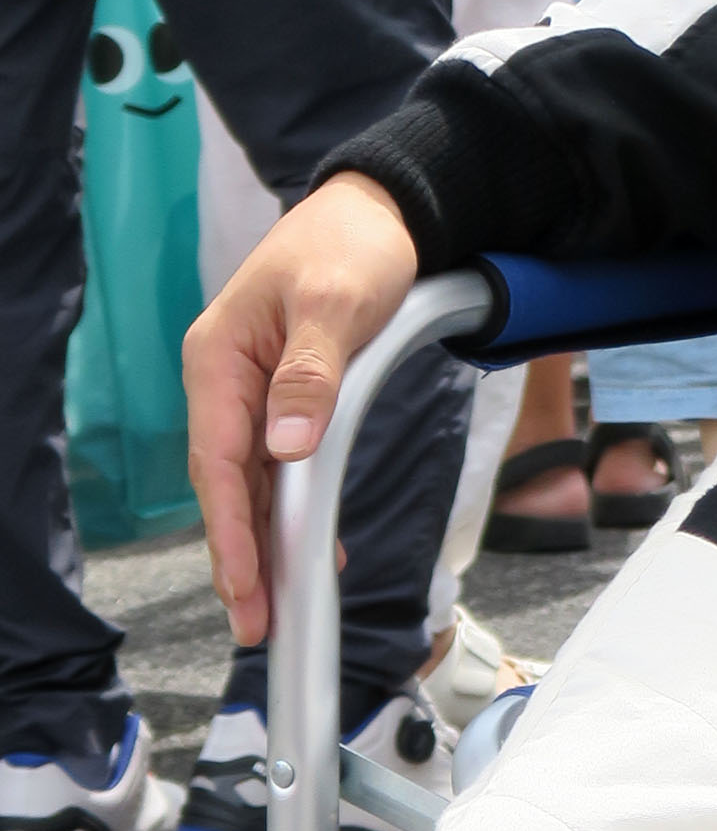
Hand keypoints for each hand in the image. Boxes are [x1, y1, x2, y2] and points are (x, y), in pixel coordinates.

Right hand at [183, 176, 418, 644]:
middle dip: (242, 556)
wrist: (382, 207)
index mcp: (220, 357)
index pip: (219, 460)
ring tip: (277, 606)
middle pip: (229, 482)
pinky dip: (295, 509)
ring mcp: (254, 389)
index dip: (230, 530)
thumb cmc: (352, 244)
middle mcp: (227, 378)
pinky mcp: (285, 395)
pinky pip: (282, 464)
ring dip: (266, 543)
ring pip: (254, 481)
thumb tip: (284, 444)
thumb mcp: (335, 303)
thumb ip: (309, 374)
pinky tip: (316, 548)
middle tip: (258, 622)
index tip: (243, 586)